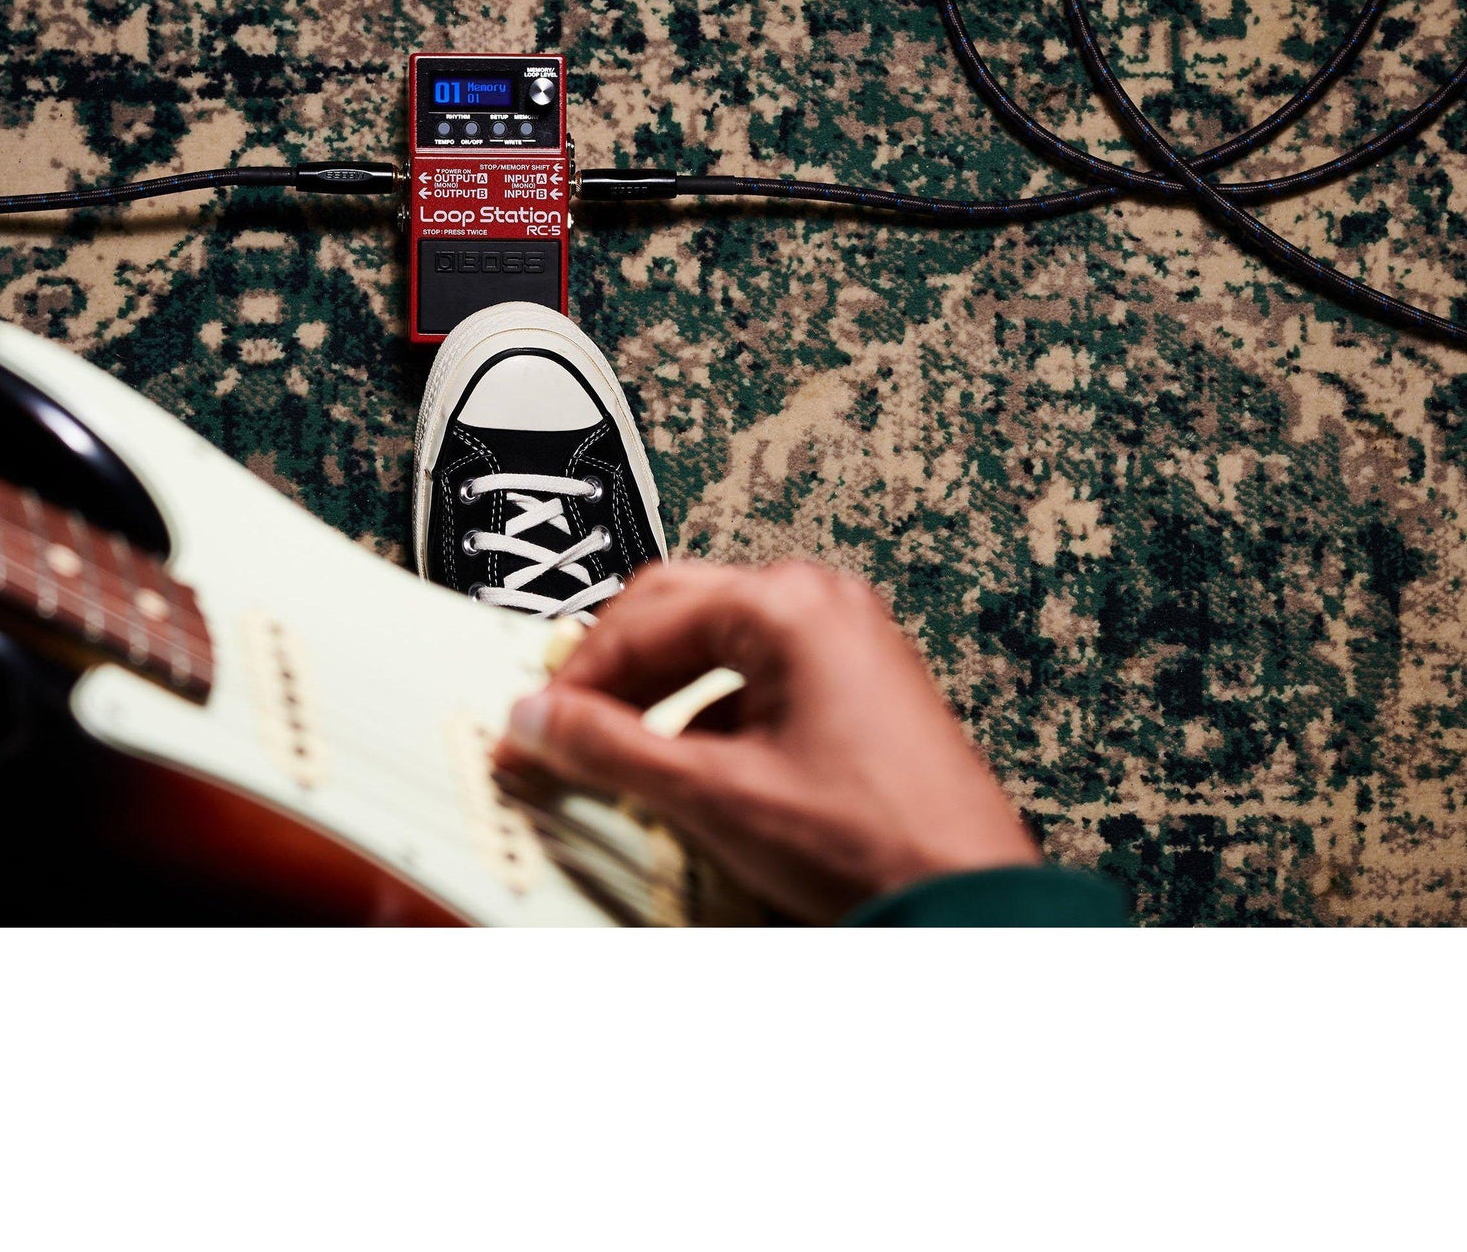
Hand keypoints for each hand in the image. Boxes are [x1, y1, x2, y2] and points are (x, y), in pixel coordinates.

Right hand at [493, 558, 1039, 923]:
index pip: (641, 620)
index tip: (534, 725)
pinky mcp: (859, 679)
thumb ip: (609, 750)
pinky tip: (693, 764)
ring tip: (622, 748)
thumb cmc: (874, 843)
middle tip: (565, 723)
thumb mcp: (714, 795)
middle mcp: (820, 603)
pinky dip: (709, 707)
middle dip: (613, 670)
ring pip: (716, 639)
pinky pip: (758, 670)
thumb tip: (539, 720)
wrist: (970, 902)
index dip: (574, 680)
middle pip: (676, 608)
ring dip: (660, 690)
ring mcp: (846, 637)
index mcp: (786, 606)